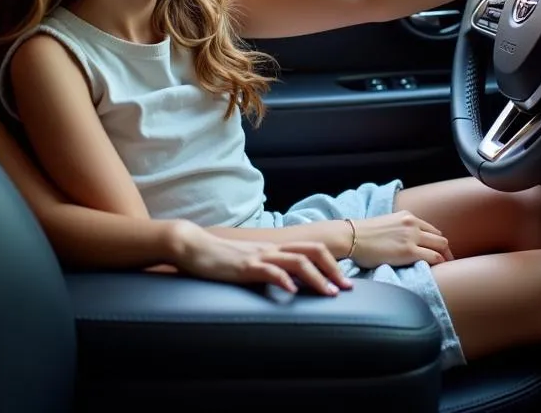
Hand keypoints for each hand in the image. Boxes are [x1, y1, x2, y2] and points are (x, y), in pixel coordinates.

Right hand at [171, 221, 351, 294]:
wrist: (194, 247)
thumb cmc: (221, 258)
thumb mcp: (250, 264)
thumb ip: (267, 270)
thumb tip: (286, 284)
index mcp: (275, 249)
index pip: (311, 249)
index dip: (331, 263)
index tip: (344, 281)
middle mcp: (272, 249)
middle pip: (312, 251)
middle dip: (333, 270)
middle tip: (346, 289)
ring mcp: (259, 256)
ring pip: (297, 261)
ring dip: (316, 277)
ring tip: (329, 293)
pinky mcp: (245, 266)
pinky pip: (268, 270)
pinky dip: (283, 280)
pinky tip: (291, 292)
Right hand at [348, 211, 452, 268]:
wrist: (351, 237)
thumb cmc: (363, 235)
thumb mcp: (386, 225)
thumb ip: (399, 230)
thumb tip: (404, 243)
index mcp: (407, 216)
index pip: (432, 230)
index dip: (437, 243)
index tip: (439, 252)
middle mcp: (412, 224)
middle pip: (440, 238)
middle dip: (446, 251)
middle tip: (446, 263)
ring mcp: (412, 237)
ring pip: (441, 246)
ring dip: (445, 258)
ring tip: (446, 269)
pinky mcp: (409, 251)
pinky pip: (434, 257)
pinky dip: (439, 264)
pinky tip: (438, 271)